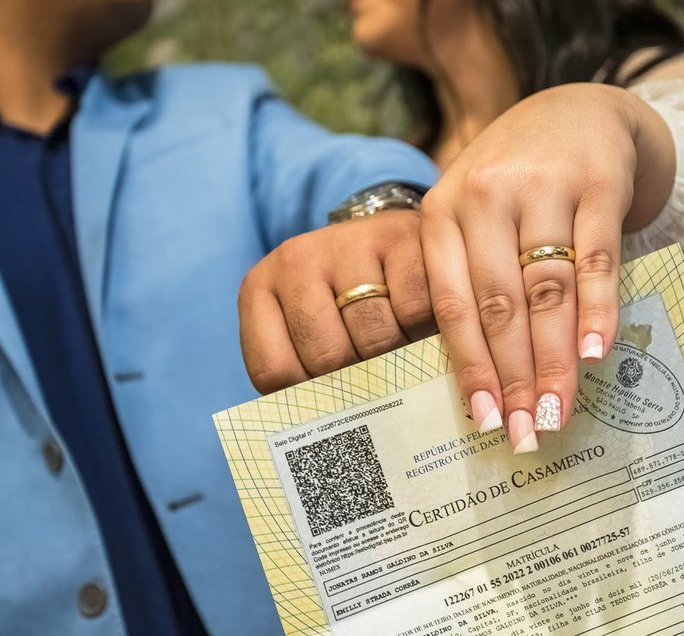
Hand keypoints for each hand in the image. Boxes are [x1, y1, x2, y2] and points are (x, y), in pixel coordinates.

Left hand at [240, 209, 436, 393]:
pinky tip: (422, 322)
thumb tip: (325, 447)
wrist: (390, 239)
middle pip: (327, 357)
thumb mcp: (311, 335)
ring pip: (374, 337)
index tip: (336, 401)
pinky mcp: (398, 236)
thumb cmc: (346, 306)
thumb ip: (305, 377)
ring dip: (396, 357)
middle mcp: (295, 260)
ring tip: (403, 351)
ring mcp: (345, 243)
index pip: (274, 372)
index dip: (310, 398)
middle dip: (359, 379)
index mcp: (260, 289)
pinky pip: (414, 309)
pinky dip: (424, 327)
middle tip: (378, 377)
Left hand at [420, 83, 674, 451]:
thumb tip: (481, 383)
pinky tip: (597, 354)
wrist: (576, 109)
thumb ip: (470, 279)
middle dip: (515, 376)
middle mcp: (485, 196)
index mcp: (442, 212)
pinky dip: (597, 310)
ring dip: (555, 358)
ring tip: (559, 411)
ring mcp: (541, 186)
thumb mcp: (473, 216)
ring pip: (546, 288)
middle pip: (500, 304)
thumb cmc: (514, 182)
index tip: (485, 420)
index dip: (471, 367)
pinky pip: (596, 258)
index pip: (453, 304)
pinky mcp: (597, 182)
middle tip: (528, 433)